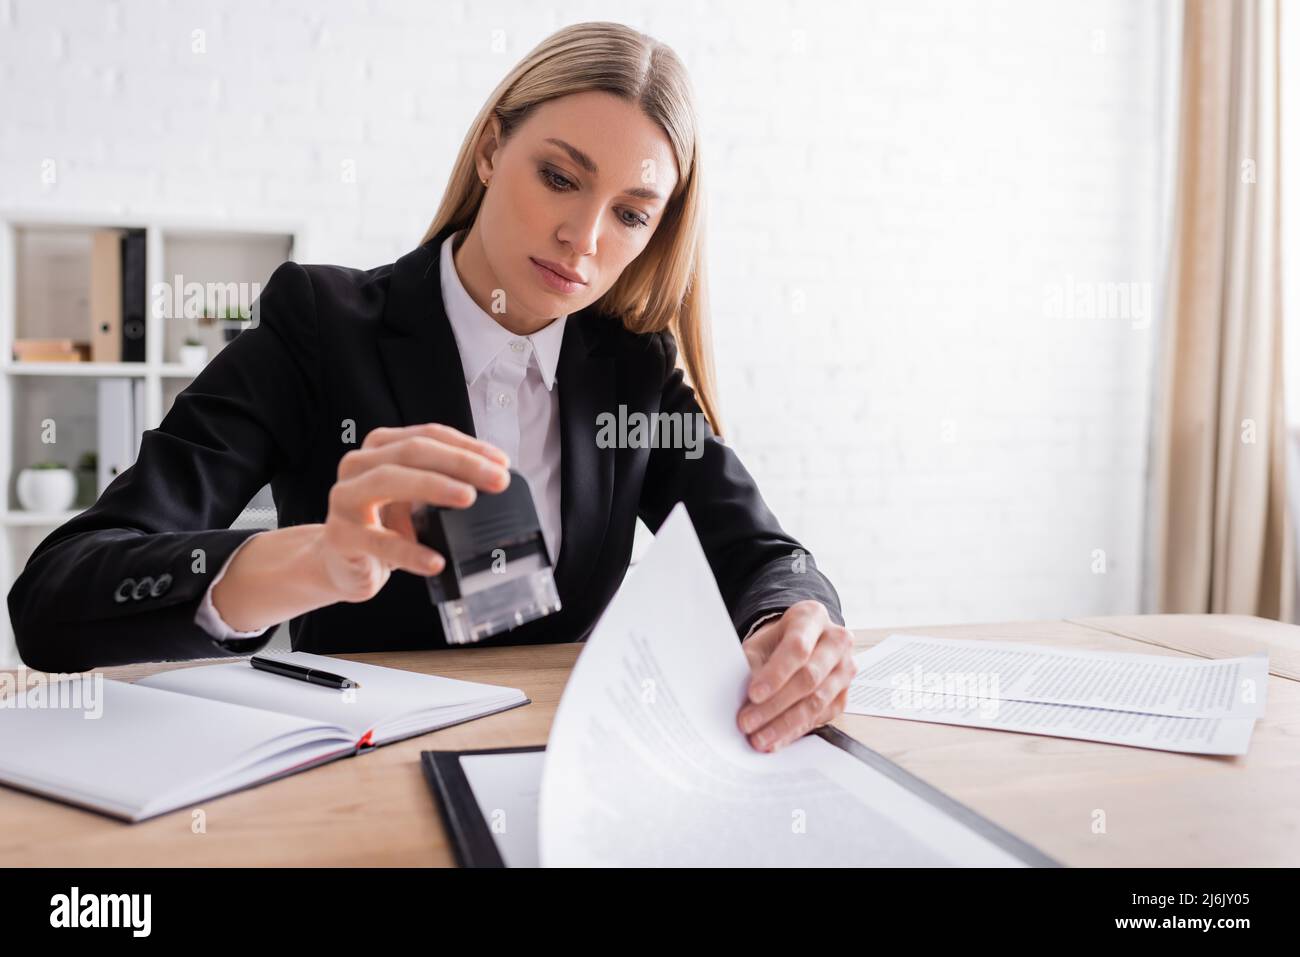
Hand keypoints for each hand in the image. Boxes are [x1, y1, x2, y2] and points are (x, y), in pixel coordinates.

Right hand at [316, 423, 510, 602]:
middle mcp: (359, 464)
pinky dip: (411, 551)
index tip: (502, 462)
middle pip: (413, 451)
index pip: (429, 435)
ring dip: (434, 486)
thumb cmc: (383, 525)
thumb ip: (443, 483)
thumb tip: (495, 481)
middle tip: (497, 479)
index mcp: (381, 448)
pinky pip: (379, 541)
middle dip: (461, 463)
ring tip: (469, 499)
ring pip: (389, 481)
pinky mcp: (340, 536)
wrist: (340, 564)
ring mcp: (345, 498)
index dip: (468, 446)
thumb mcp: (415, 498)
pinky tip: (436, 561)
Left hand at [737, 600, 854, 751]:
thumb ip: (752, 664)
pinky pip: (820, 717)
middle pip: (809, 677)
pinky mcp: (844, 695)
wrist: (799, 643)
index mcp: (812, 617)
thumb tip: (743, 699)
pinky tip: (775, 740)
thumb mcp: (760, 642)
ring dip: (784, 724)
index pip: (797, 647)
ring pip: (817, 701)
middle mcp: (836, 641)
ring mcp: (845, 669)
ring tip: (759, 738)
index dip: (775, 674)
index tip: (753, 694)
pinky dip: (795, 731)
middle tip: (748, 722)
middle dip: (775, 704)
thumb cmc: (776, 641)